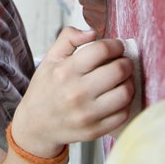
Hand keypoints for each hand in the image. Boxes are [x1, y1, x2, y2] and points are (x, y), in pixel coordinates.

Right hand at [12, 27, 133, 155]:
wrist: (36, 125)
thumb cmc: (45, 89)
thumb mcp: (50, 58)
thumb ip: (68, 38)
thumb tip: (93, 33)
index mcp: (65, 71)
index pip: (101, 50)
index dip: (115, 45)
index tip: (116, 47)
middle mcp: (76, 93)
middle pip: (118, 70)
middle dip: (125, 62)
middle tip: (122, 62)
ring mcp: (87, 114)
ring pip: (125, 93)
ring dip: (129, 82)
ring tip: (122, 79)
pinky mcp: (95, 130)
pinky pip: (123, 114)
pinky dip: (125, 103)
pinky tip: (117, 97)